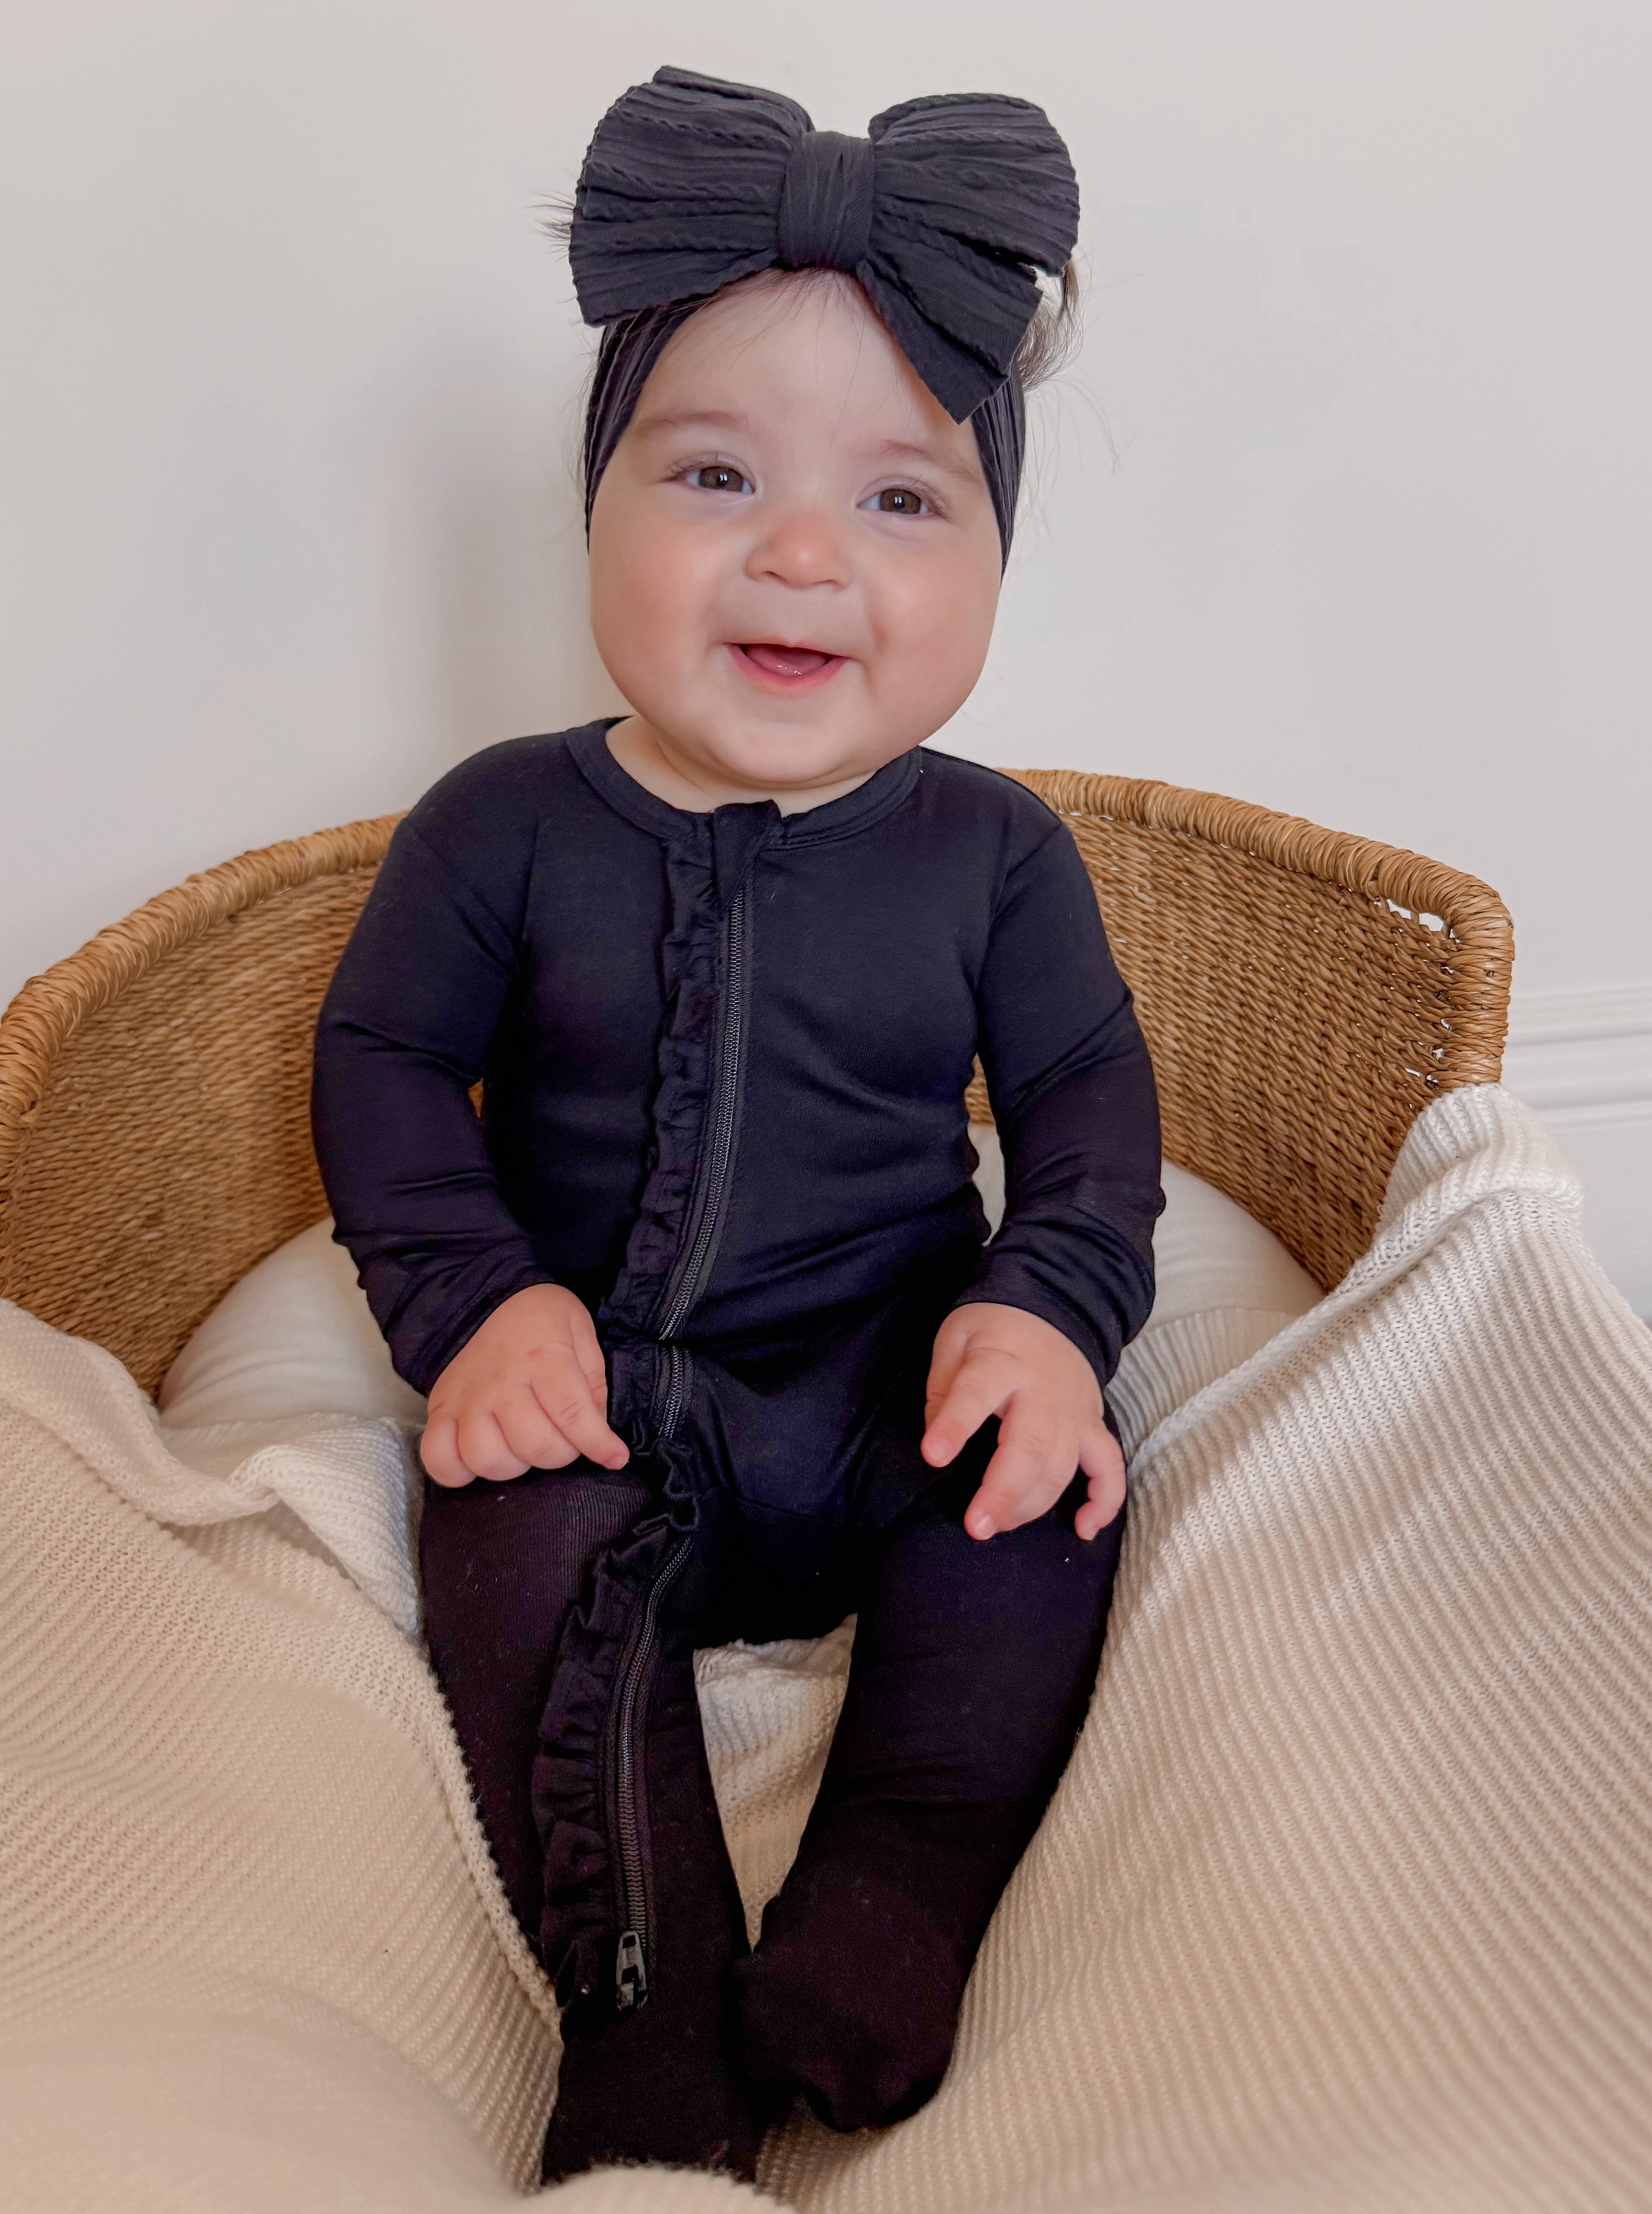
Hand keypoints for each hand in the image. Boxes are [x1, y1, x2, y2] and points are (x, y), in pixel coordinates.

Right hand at [420, 1283, 629, 1487]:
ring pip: (488, 1458)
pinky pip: (439, 1459)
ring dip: (514, 1465)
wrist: (491, 1302)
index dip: (596, 1443)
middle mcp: (502, 1380)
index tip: (615, 1458)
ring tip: (522, 1446)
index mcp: (544, 1358)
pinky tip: (481, 1455)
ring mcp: (466, 1398)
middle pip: (533, 1444)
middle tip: (561, 1439)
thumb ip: (593, 1391)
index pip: (571, 1412)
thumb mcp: (583, 1341)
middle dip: (559, 1454)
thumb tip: (600, 1442)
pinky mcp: (440, 1410)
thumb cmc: (545, 1326)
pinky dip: (458, 1471)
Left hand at [921, 1302, 1123, 1541]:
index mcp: (1000, 1362)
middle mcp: (1043, 1390)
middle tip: (977, 1526)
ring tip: (996, 1527)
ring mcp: (1074, 1410)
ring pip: (1062, 1465)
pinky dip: (1104, 1501)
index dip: (955, 1426)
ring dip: (1033, 1504)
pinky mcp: (1093, 1425)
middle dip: (1004, 1490)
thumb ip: (942, 1388)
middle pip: (1030, 1445)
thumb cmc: (992, 1330)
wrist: (1049, 1308)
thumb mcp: (954, 1340)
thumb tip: (936, 1441)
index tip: (933, 1455)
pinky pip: (1110, 1467)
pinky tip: (1084, 1529)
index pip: (976, 1394)